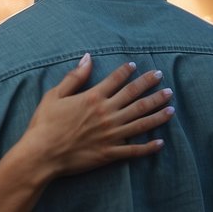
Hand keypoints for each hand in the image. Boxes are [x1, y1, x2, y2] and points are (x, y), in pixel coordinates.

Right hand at [22, 55, 172, 180]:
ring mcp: (111, 134)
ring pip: (141, 122)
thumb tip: (88, 57)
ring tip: (170, 105)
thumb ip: (75, 77)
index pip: (116, 80)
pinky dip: (149, 147)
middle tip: (161, 78)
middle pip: (134, 97)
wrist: (42, 154)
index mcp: (93, 98)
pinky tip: (160, 142)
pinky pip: (134, 150)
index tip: (136, 66)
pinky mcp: (110, 153)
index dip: (127, 71)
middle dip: (150, 86)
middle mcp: (106, 114)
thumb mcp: (54, 95)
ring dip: (157, 112)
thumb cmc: (44, 124)